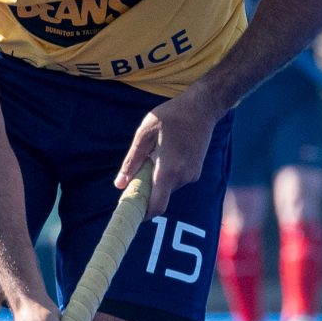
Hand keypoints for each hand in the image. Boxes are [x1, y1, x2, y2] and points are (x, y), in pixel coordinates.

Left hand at [115, 92, 217, 215]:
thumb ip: (132, 162)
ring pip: (168, 186)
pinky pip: (177, 179)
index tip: (132, 212)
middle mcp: (184, 177)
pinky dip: (167, 173)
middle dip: (147, 189)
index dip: (144, 213)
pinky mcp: (197, 171)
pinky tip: (166, 152)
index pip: (157, 205)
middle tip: (138, 169)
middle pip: (160, 195)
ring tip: (155, 153)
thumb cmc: (170, 117)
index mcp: (169, 170)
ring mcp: (193, 175)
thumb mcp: (144, 135)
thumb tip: (119, 184)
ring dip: (157, 178)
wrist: (202, 107)